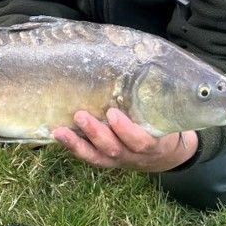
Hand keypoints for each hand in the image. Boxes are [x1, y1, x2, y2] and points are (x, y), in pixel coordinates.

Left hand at [52, 108, 197, 171]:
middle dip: (96, 133)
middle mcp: (134, 155)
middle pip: (114, 149)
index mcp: (154, 144)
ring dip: (78, 144)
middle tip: (80, 115)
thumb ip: (157, 101)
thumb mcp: (166, 117)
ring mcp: (118, 160)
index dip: (125, 130)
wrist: (165, 155)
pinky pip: (90, 157)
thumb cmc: (163, 126)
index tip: (113, 113)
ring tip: (61, 131)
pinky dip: (74, 148)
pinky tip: (59, 135)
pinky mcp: (106, 160)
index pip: (140, 142)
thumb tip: (146, 65)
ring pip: (98, 156)